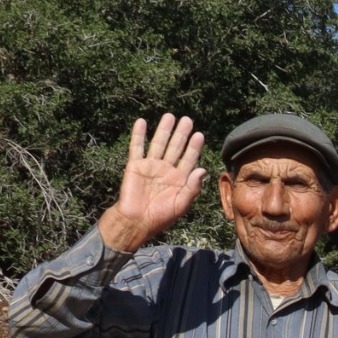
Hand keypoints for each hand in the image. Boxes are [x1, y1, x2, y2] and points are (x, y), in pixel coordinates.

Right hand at [99, 114, 206, 252]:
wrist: (136, 221)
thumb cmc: (160, 216)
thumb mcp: (181, 204)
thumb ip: (192, 188)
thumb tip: (202, 169)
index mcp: (179, 179)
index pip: (189, 159)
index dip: (194, 147)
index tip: (199, 135)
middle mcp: (166, 170)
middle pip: (175, 148)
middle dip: (181, 134)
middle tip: (187, 120)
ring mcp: (150, 166)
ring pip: (158, 144)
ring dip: (163, 130)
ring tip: (170, 116)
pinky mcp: (135, 165)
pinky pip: (136, 147)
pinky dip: (138, 135)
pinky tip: (142, 122)